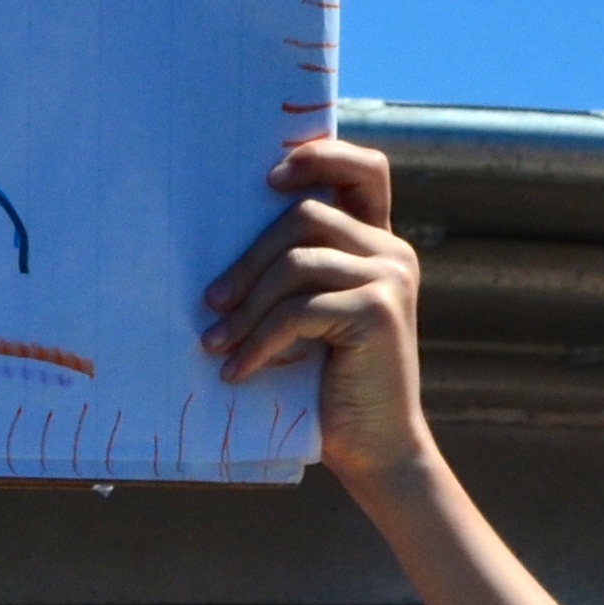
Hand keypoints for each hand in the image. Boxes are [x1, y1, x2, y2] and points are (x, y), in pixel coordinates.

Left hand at [199, 136, 435, 489]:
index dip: (320, 155)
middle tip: (211, 302)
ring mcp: (391, 280)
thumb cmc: (327, 384)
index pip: (365, 169)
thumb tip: (218, 238)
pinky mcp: (378, 313)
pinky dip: (260, 342)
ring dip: (245, 308)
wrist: (374, 449)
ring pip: (295, 264)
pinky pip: (299, 310)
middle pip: (303, 218)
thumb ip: (293, 272)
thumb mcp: (309, 317)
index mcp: (377, 245)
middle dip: (246, 261)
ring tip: (216, 343)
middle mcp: (393, 253)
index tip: (269, 177)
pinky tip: (239, 372)